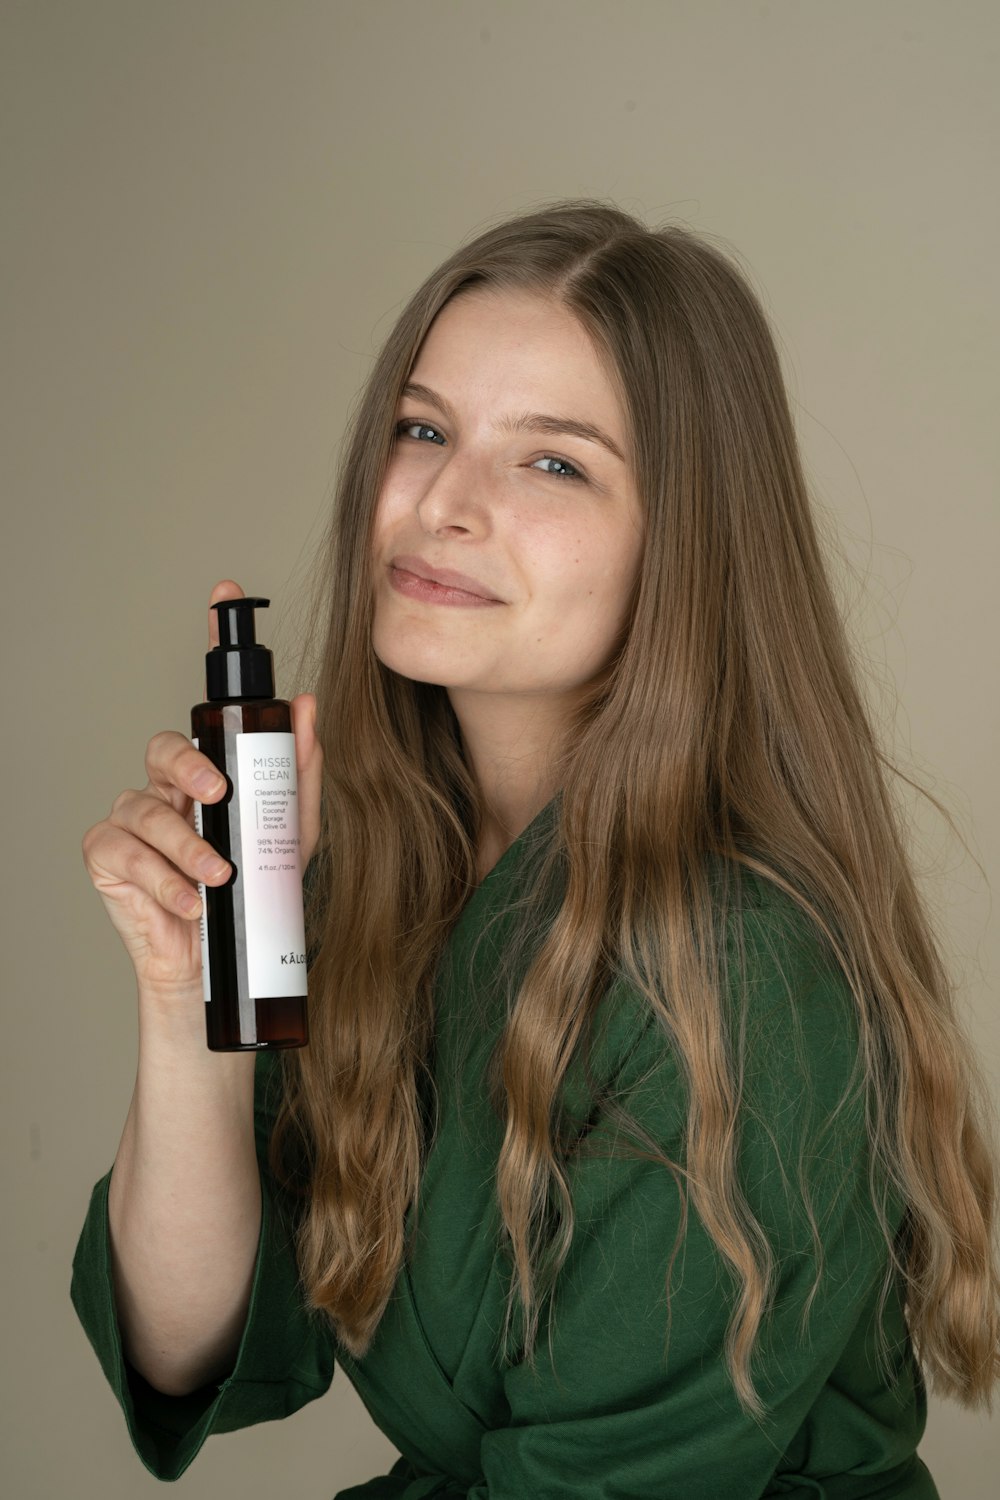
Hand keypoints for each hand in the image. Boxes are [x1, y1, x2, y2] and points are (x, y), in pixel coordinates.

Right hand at [81, 580, 323, 1001]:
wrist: (223, 964)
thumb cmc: (253, 893)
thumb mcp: (291, 834)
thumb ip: (298, 775)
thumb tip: (306, 706)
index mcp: (211, 770)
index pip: (208, 705)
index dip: (214, 643)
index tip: (226, 594)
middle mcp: (168, 785)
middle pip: (165, 746)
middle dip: (189, 767)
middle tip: (218, 794)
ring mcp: (134, 817)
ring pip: (146, 806)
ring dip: (186, 845)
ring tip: (216, 877)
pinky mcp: (108, 855)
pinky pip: (124, 849)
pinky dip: (160, 877)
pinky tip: (187, 901)